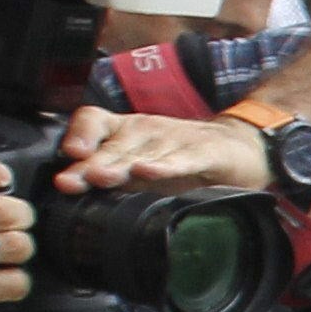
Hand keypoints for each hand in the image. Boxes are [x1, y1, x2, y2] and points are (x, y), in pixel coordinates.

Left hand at [52, 108, 263, 196]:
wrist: (240, 149)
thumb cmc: (183, 159)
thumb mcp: (140, 166)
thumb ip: (108, 177)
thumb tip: (70, 190)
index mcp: (125, 132)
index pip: (94, 121)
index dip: (80, 135)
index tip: (70, 156)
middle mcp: (145, 131)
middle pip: (112, 146)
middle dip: (89, 165)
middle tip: (70, 181)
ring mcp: (174, 140)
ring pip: (142, 154)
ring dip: (119, 166)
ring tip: (100, 177)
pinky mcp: (203, 152)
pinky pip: (181, 159)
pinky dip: (165, 166)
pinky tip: (150, 172)